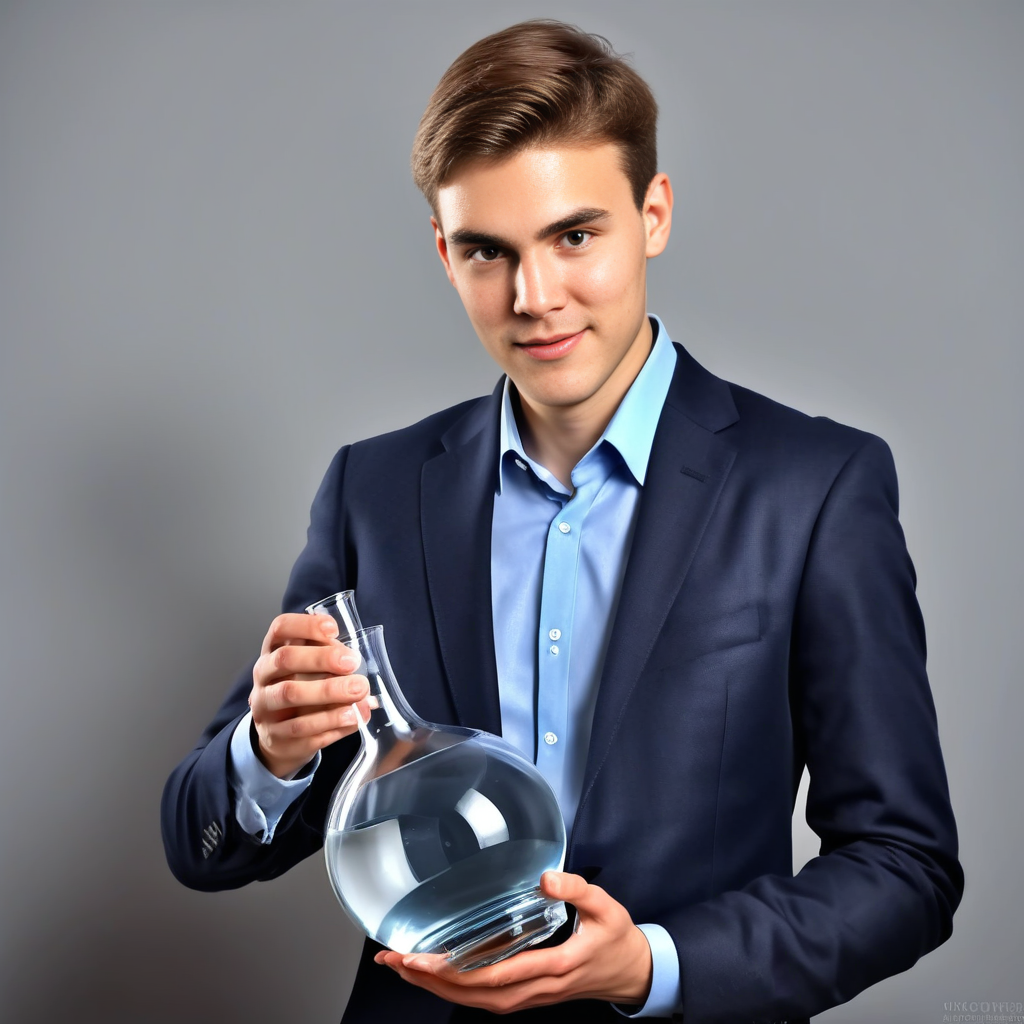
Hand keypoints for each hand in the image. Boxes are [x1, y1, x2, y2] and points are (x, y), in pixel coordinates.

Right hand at [248, 612, 374, 778]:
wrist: (281, 738)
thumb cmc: (302, 691)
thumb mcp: (312, 671)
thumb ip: (331, 661)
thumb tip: (357, 661)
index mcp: (274, 652)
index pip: (281, 628)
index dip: (305, 625)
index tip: (333, 628)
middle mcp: (264, 677)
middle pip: (285, 659)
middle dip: (321, 658)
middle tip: (352, 662)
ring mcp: (265, 708)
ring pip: (290, 694)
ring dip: (328, 691)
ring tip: (359, 691)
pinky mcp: (276, 736)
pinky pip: (302, 729)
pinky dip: (330, 722)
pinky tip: (353, 717)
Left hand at [374, 870, 652, 1012]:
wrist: (634, 974)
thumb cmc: (618, 939)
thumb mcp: (605, 908)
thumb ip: (576, 889)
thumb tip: (545, 877)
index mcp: (554, 967)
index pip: (496, 974)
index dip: (455, 970)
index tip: (421, 958)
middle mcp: (537, 988)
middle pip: (476, 995)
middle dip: (431, 981)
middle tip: (394, 962)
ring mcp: (532, 996)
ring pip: (477, 1002)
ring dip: (438, 989)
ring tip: (404, 969)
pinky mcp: (529, 994)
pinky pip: (486, 1000)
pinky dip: (457, 991)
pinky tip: (438, 976)